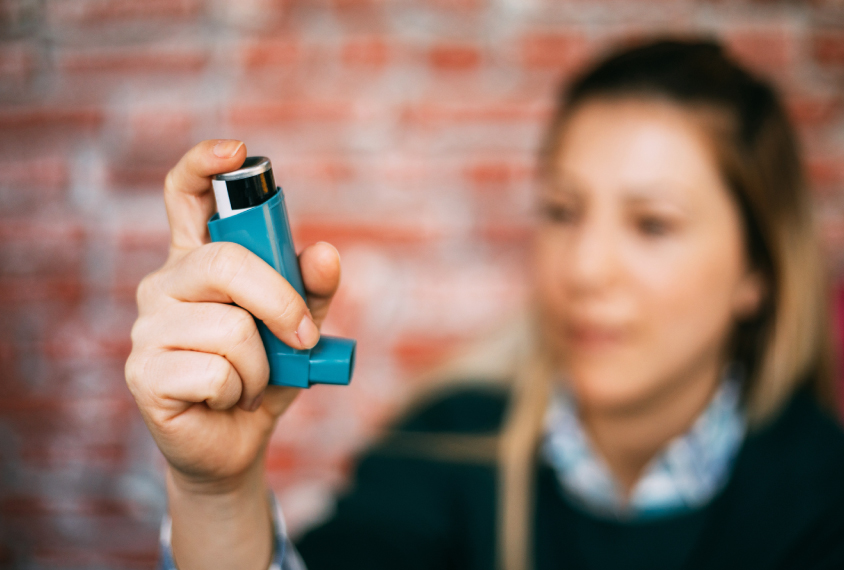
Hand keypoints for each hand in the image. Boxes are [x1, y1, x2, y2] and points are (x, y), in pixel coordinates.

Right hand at [124, 140, 340, 568]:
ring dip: (261, 365)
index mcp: (198, 262)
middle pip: (223, 262)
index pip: (186, 196)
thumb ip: (311, 290)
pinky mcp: (143, 373)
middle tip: (301, 338)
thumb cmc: (266, 374)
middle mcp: (165, 285)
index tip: (237, 151)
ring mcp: (147, 329)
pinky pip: (216, 372)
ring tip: (248, 380)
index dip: (204, 165)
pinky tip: (223, 400)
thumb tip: (325, 254)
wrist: (237, 442)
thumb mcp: (300, 328)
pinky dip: (240, 393)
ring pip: (230, 328)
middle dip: (279, 302)